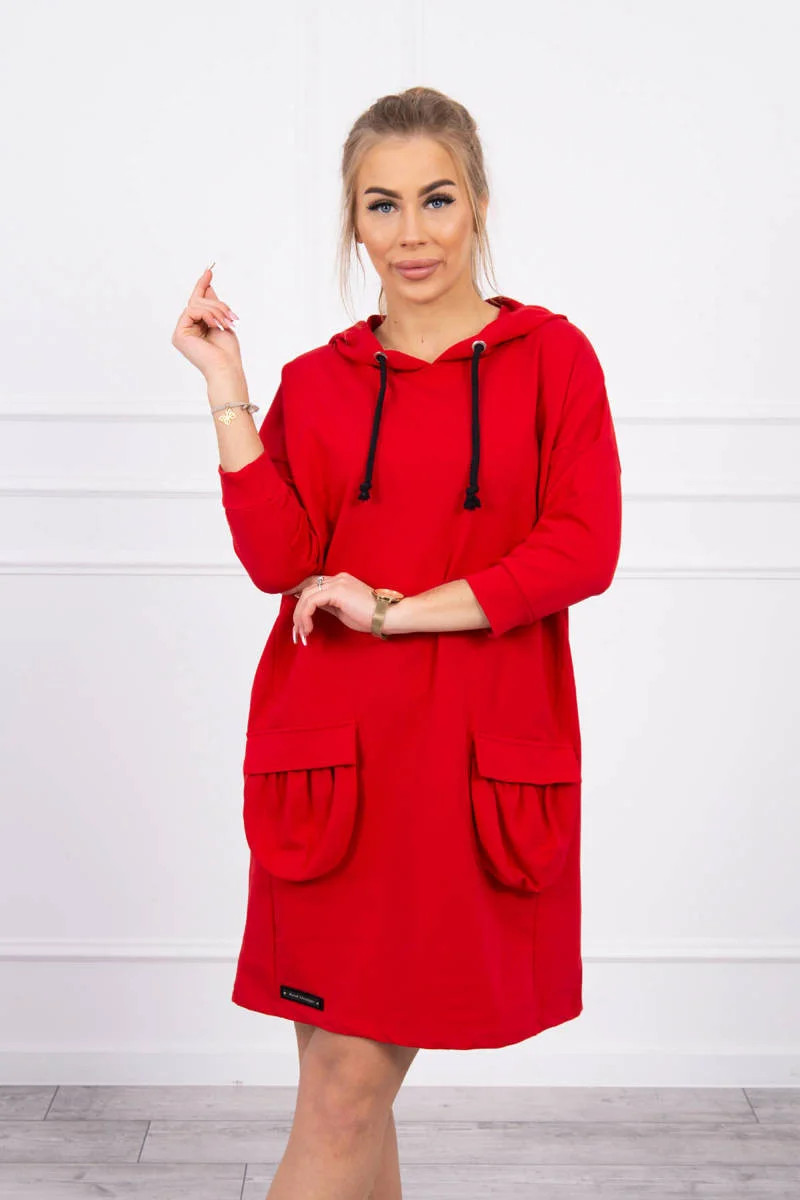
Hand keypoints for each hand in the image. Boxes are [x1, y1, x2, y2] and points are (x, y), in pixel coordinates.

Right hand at [170, 265, 242, 379]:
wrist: (226, 368)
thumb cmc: (227, 352)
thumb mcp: (222, 321)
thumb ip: (212, 305)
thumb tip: (207, 285)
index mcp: (196, 327)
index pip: (197, 302)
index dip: (202, 285)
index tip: (209, 271)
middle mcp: (186, 329)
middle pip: (197, 301)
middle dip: (217, 304)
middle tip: (231, 316)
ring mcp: (181, 332)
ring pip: (196, 304)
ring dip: (216, 310)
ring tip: (227, 323)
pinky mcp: (179, 334)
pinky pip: (192, 310)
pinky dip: (207, 315)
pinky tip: (215, 325)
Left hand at [282, 573, 377, 642]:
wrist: (387, 615)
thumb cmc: (369, 616)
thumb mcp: (343, 610)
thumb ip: (328, 605)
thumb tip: (312, 608)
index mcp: (340, 581)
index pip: (313, 585)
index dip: (300, 600)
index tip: (296, 618)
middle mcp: (337, 578)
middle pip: (306, 590)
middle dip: (298, 612)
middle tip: (298, 631)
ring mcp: (336, 583)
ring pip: (306, 596)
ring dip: (300, 616)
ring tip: (303, 633)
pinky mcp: (336, 591)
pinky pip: (311, 602)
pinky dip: (305, 616)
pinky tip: (309, 628)